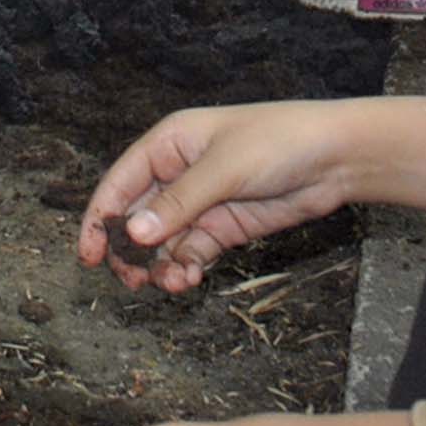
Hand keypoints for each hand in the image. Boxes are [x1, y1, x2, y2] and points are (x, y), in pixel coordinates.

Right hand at [77, 102, 357, 292]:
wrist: (336, 158)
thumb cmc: (278, 142)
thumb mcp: (224, 169)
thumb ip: (178, 204)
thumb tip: (132, 233)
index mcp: (169, 143)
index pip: (120, 182)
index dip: (99, 218)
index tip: (89, 255)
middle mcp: (178, 173)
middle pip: (137, 217)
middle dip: (131, 250)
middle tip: (133, 280)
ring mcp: (201, 202)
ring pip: (164, 242)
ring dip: (161, 265)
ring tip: (172, 283)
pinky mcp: (224, 225)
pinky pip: (192, 251)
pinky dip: (186, 268)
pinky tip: (190, 278)